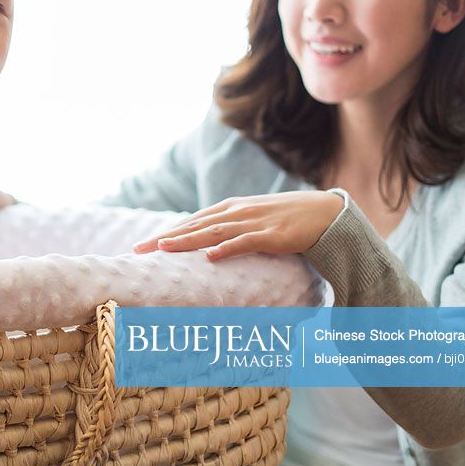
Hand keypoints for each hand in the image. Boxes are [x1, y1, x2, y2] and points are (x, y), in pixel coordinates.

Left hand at [131, 191, 344, 260]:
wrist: (325, 213)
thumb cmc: (286, 219)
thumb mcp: (253, 220)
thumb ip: (230, 229)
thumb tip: (206, 247)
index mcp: (230, 209)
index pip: (191, 221)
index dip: (166, 232)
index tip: (143, 245)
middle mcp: (237, 212)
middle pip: (194, 226)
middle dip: (165, 237)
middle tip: (139, 249)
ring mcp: (254, 222)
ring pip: (213, 232)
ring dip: (187, 240)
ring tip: (163, 248)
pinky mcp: (272, 235)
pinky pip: (246, 242)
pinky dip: (227, 248)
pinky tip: (210, 256)